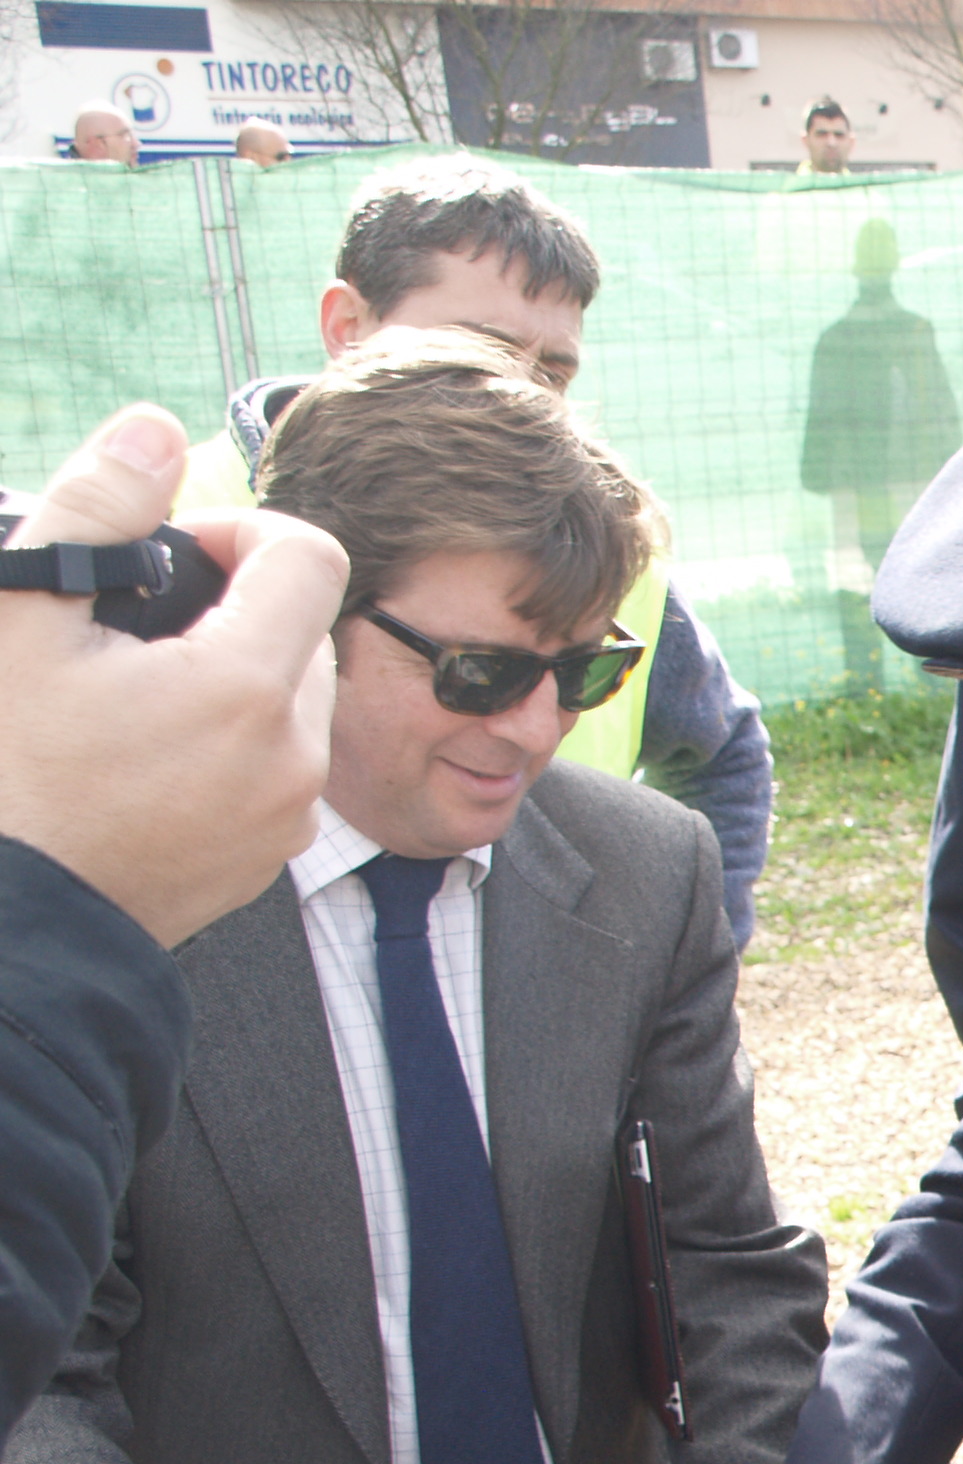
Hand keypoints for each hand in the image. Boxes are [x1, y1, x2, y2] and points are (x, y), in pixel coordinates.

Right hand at [0, 406, 346, 945]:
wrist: (19, 912)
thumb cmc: (12, 767)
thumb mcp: (26, 617)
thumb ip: (98, 509)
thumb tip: (154, 429)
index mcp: (244, 684)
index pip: (309, 556)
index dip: (245, 530)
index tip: (180, 550)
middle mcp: (293, 750)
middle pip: (310, 627)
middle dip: (244, 603)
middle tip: (151, 617)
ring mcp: (291, 809)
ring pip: (302, 698)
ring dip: (245, 668)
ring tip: (148, 682)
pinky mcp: (274, 852)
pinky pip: (286, 765)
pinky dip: (242, 736)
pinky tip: (159, 746)